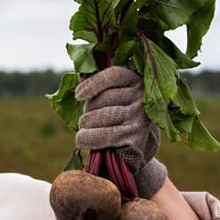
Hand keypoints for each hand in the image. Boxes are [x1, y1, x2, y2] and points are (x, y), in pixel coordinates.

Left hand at [75, 66, 166, 197]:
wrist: (140, 146)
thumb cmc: (120, 118)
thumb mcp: (114, 98)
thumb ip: (99, 86)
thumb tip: (81, 73)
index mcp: (136, 81)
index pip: (113, 75)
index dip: (92, 83)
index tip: (78, 95)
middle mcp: (141, 97)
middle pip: (102, 99)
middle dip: (88, 111)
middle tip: (87, 120)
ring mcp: (139, 117)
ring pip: (98, 117)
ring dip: (85, 126)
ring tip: (86, 131)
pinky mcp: (136, 137)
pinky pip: (104, 136)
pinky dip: (88, 138)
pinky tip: (83, 140)